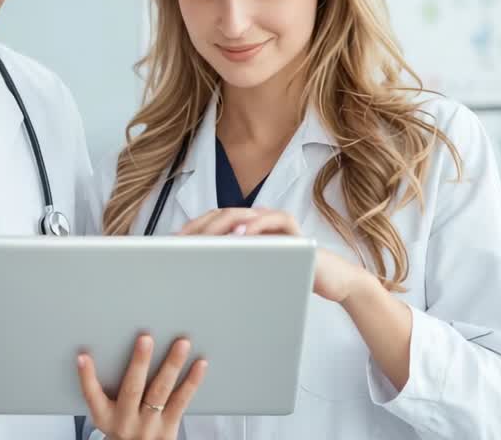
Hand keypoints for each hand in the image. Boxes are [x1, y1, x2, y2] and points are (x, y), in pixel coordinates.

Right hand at [77, 334, 207, 439]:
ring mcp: (150, 425)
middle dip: (139, 362)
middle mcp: (126, 421)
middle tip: (145, 339)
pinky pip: (182, 401)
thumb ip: (104, 390)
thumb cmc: (122, 429)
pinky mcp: (169, 427)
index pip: (91, 395)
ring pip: (161, 392)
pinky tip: (200, 364)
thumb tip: (92, 355)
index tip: (83, 356)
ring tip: (181, 344)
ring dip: (172, 365)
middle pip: (132, 389)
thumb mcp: (107, 415)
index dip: (86, 376)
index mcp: (105, 417)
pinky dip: (192, 381)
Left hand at [178, 208, 367, 303]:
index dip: (189, 230)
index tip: (168, 244)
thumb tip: (194, 284)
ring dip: (219, 226)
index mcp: (243, 232)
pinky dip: (255, 226)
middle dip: (197, 229)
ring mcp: (274, 223)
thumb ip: (230, 275)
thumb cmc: (288, 281)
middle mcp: (256, 222)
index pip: (210, 224)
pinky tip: (239, 236)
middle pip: (221, 217)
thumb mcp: (253, 279)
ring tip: (200, 240)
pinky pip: (273, 222)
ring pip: (242, 216)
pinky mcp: (293, 231)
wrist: (332, 282)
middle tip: (178, 243)